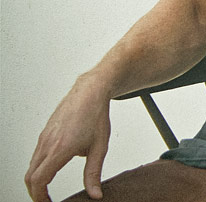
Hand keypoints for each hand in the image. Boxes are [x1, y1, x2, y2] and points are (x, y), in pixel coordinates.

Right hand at [25, 75, 111, 201]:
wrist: (90, 91)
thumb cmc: (96, 115)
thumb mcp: (100, 147)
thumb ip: (94, 173)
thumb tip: (95, 194)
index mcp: (60, 149)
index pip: (39, 180)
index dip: (40, 197)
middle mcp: (47, 144)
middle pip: (30, 176)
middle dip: (35, 192)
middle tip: (46, 201)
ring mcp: (44, 137)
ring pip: (31, 165)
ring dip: (36, 180)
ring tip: (47, 190)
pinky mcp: (44, 133)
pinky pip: (36, 154)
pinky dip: (38, 167)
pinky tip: (50, 169)